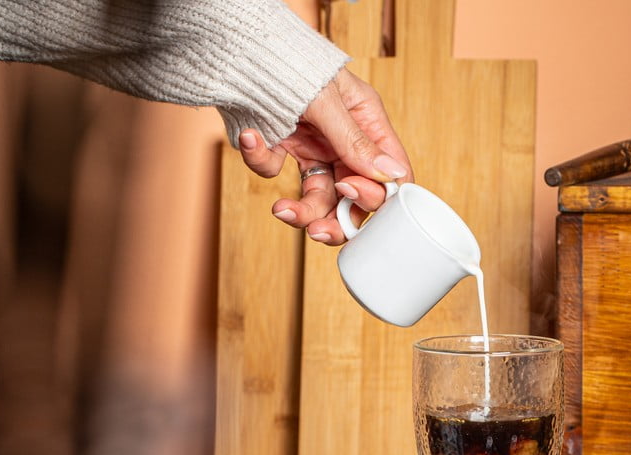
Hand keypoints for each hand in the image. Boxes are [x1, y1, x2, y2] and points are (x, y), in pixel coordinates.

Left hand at [238, 67, 412, 244]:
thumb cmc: (293, 61)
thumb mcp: (328, 100)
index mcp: (367, 125)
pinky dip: (260, 160)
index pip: (389, 175)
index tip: (353, 192)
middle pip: (353, 198)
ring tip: (282, 211)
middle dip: (337, 219)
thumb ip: (355, 141)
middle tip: (319, 231)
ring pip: (318, 199)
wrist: (240, 47)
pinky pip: (275, 172)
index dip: (378, 195)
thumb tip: (391, 176)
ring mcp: (312, 149)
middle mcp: (344, 143)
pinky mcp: (281, 151)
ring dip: (302, 212)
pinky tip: (250, 138)